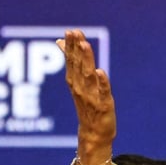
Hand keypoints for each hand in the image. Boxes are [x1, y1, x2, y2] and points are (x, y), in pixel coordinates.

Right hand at [57, 29, 115, 164]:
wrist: (94, 132)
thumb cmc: (87, 105)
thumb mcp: (77, 83)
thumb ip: (71, 62)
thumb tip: (61, 42)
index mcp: (74, 81)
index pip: (71, 61)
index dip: (71, 46)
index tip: (70, 32)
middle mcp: (80, 87)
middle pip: (78, 65)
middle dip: (76, 49)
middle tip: (75, 33)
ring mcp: (91, 96)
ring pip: (88, 75)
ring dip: (86, 60)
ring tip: (85, 45)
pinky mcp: (104, 105)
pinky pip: (103, 92)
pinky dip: (102, 82)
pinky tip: (100, 71)